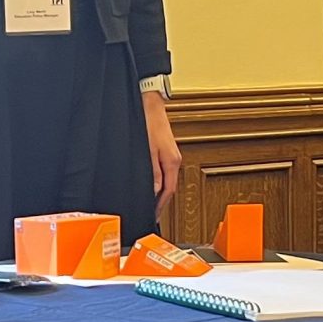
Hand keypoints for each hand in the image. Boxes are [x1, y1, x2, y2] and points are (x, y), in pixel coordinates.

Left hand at [141, 91, 181, 218]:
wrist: (150, 106)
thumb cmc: (149, 125)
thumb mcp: (148, 151)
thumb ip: (153, 172)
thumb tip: (155, 190)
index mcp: (172, 162)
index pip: (169, 190)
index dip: (161, 205)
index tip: (154, 215)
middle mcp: (174, 160)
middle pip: (170, 186)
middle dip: (161, 201)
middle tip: (152, 212)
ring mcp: (171, 155)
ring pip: (168, 179)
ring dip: (161, 191)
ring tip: (152, 202)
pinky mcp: (167, 151)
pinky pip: (165, 172)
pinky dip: (160, 181)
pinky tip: (153, 184)